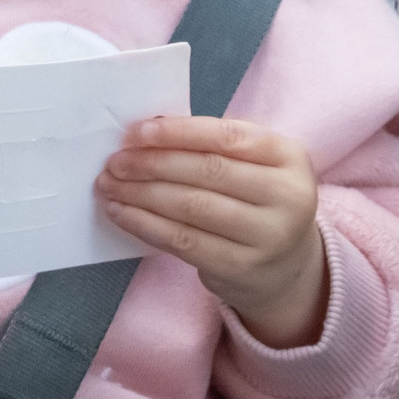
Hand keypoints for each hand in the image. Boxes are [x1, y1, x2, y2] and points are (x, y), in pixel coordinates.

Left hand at [97, 115, 328, 347]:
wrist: (284, 265)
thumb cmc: (253, 199)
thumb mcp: (250, 164)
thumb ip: (208, 145)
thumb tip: (145, 133)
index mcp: (287, 156)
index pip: (227, 136)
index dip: (178, 132)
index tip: (136, 133)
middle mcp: (288, 195)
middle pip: (207, 171)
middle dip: (152, 164)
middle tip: (114, 162)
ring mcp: (269, 235)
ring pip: (191, 206)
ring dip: (140, 194)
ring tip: (109, 185)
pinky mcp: (242, 266)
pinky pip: (182, 240)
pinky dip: (144, 223)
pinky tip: (120, 212)